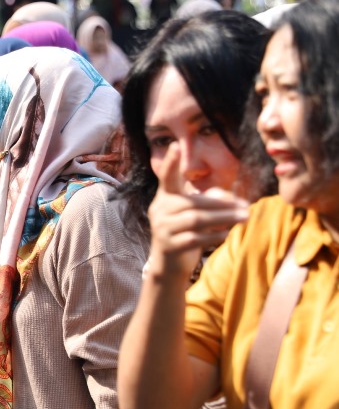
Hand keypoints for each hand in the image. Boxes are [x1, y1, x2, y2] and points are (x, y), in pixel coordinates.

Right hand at [146, 144, 248, 278]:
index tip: (176, 145)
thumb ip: (211, 201)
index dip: (171, 162)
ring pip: (197, 220)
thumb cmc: (185, 232)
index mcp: (166, 197)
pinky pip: (196, 238)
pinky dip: (214, 236)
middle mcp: (160, 210)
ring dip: (224, 219)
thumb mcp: (194, 212)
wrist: (168, 264)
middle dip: (223, 205)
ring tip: (244, 218)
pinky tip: (227, 235)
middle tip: (247, 207)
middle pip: (195, 203)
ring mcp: (162, 228)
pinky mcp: (169, 246)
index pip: (167, 177)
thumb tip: (234, 201)